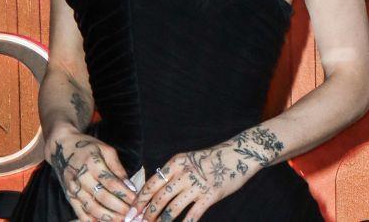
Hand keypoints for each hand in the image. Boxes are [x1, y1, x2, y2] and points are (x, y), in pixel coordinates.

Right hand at [46, 128, 137, 220]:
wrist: (62, 147)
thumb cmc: (87, 147)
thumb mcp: (105, 150)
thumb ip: (117, 168)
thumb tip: (130, 186)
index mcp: (92, 162)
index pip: (111, 182)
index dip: (125, 193)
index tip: (136, 200)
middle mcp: (81, 177)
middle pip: (102, 197)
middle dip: (120, 208)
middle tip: (132, 213)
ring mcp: (74, 189)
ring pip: (92, 208)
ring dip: (109, 217)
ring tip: (122, 220)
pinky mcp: (69, 197)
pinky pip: (81, 213)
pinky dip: (93, 221)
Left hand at [134, 127, 283, 221]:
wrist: (237, 154)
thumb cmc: (210, 159)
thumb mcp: (187, 160)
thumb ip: (172, 174)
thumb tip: (154, 191)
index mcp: (175, 164)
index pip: (151, 185)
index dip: (139, 201)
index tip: (130, 212)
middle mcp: (183, 174)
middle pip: (158, 199)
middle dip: (146, 215)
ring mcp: (197, 186)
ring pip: (172, 209)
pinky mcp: (210, 196)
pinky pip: (193, 215)